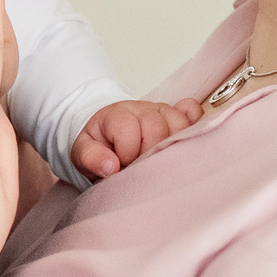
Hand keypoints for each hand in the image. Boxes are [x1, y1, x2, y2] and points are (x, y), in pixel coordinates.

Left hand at [69, 97, 205, 180]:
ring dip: (172, 145)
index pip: (128, 129)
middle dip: (149, 153)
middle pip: (157, 127)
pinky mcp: (177, 115)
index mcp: (116, 115)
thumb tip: (110, 167)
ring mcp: (162, 111)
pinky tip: (184, 141)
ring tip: (158, 160)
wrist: (108, 133)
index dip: (127, 153)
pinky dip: (194, 125)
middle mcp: (142, 109)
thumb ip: (91, 158)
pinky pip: (192, 112)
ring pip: (179, 124)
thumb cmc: (99, 145)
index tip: (122, 167)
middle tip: (141, 167)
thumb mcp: (83, 153)